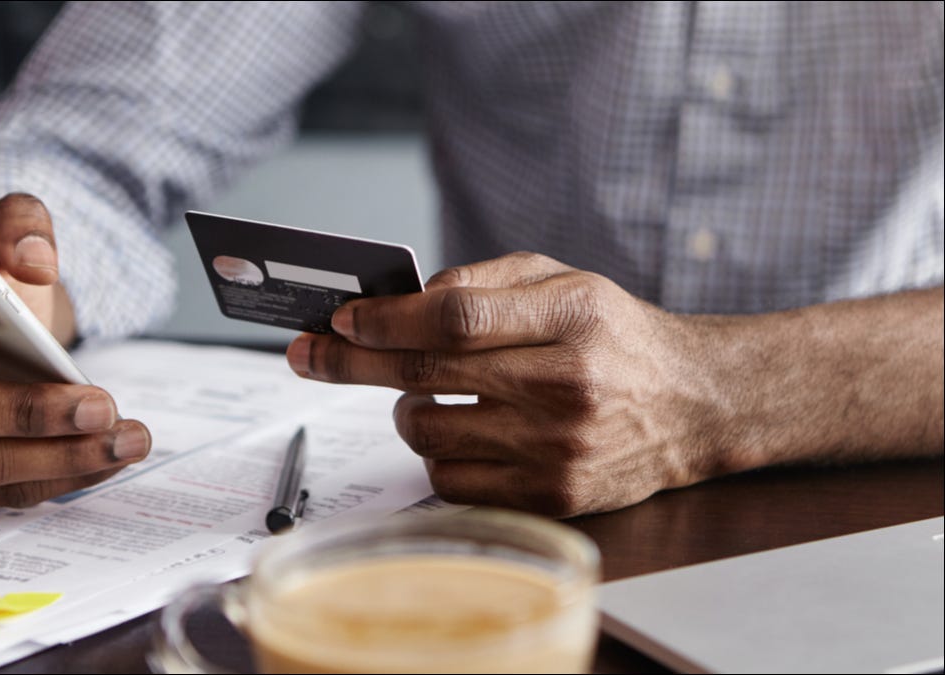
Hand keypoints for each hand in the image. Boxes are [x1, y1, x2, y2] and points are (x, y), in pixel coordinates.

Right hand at [0, 193, 150, 509]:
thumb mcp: (3, 234)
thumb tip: (34, 260)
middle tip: (98, 403)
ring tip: (126, 436)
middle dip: (23, 411)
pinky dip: (65, 477)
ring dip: (60, 455)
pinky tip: (112, 455)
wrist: (2, 334)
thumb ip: (17, 223)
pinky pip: (2, 493)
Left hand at [285, 252, 721, 516]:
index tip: (342, 320)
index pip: (456, 317)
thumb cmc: (614, 335)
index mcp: (572, 316)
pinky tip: (458, 431)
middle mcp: (566, 385)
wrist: (691, 405)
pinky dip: (436, 454)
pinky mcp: (552, 496)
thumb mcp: (565, 280)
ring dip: (404, 410)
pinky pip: (452, 481)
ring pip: (429, 433)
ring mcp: (558, 448)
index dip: (387, 320)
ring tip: (421, 393)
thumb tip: (402, 302)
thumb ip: (485, 281)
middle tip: (311, 354)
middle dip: (353, 363)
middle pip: (428, 375)